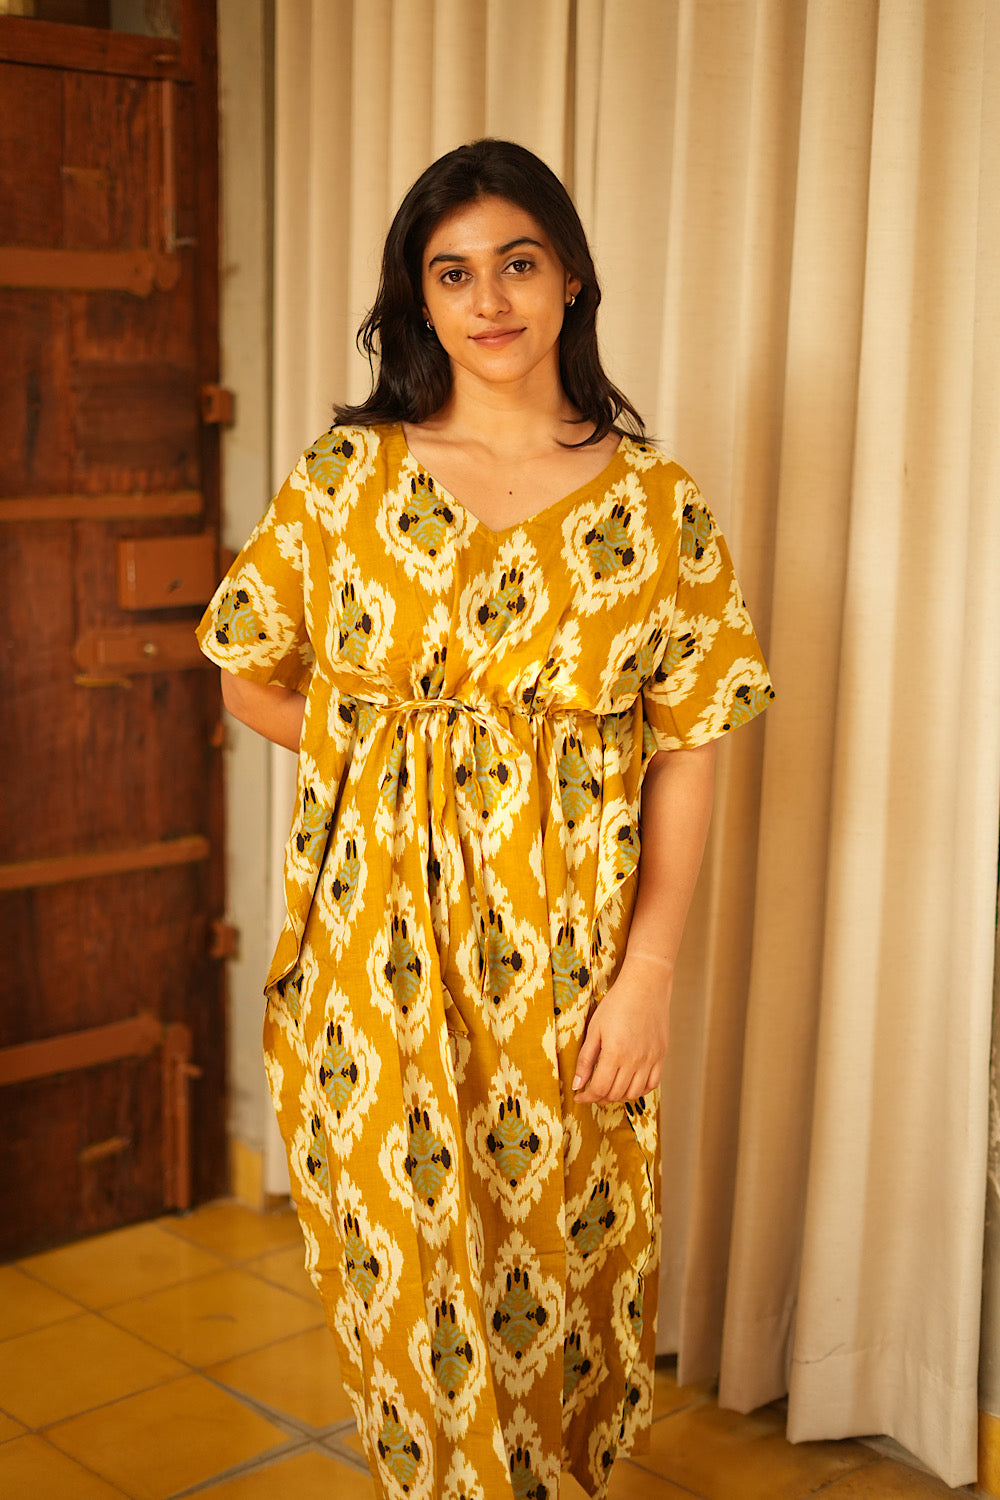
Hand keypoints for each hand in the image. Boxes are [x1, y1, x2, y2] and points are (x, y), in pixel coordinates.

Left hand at [572, 952, 671, 1103]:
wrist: (645, 987)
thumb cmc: (616, 1004)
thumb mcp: (594, 1029)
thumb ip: (585, 1059)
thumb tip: (576, 1085)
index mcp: (615, 1053)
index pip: (599, 1089)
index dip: (586, 1097)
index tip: (578, 1095)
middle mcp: (634, 1060)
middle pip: (615, 1094)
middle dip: (599, 1098)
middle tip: (590, 1092)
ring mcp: (650, 1060)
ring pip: (634, 1093)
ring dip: (618, 1097)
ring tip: (608, 1090)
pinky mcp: (661, 1056)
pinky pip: (652, 1084)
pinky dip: (639, 1090)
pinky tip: (629, 1085)